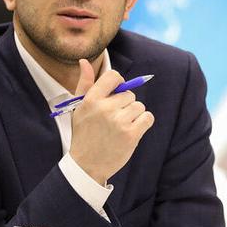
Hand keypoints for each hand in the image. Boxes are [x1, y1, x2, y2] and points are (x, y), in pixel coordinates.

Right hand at [68, 59, 153, 184]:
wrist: (86, 165)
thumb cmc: (83, 133)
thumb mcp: (79, 107)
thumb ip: (85, 83)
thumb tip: (84, 61)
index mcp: (91, 100)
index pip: (114, 76)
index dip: (118, 83)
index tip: (115, 94)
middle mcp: (105, 108)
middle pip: (129, 93)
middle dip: (125, 104)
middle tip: (114, 118)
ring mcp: (119, 122)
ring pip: (139, 106)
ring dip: (134, 115)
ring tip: (121, 126)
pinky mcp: (131, 135)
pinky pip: (147, 118)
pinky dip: (143, 123)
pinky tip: (132, 130)